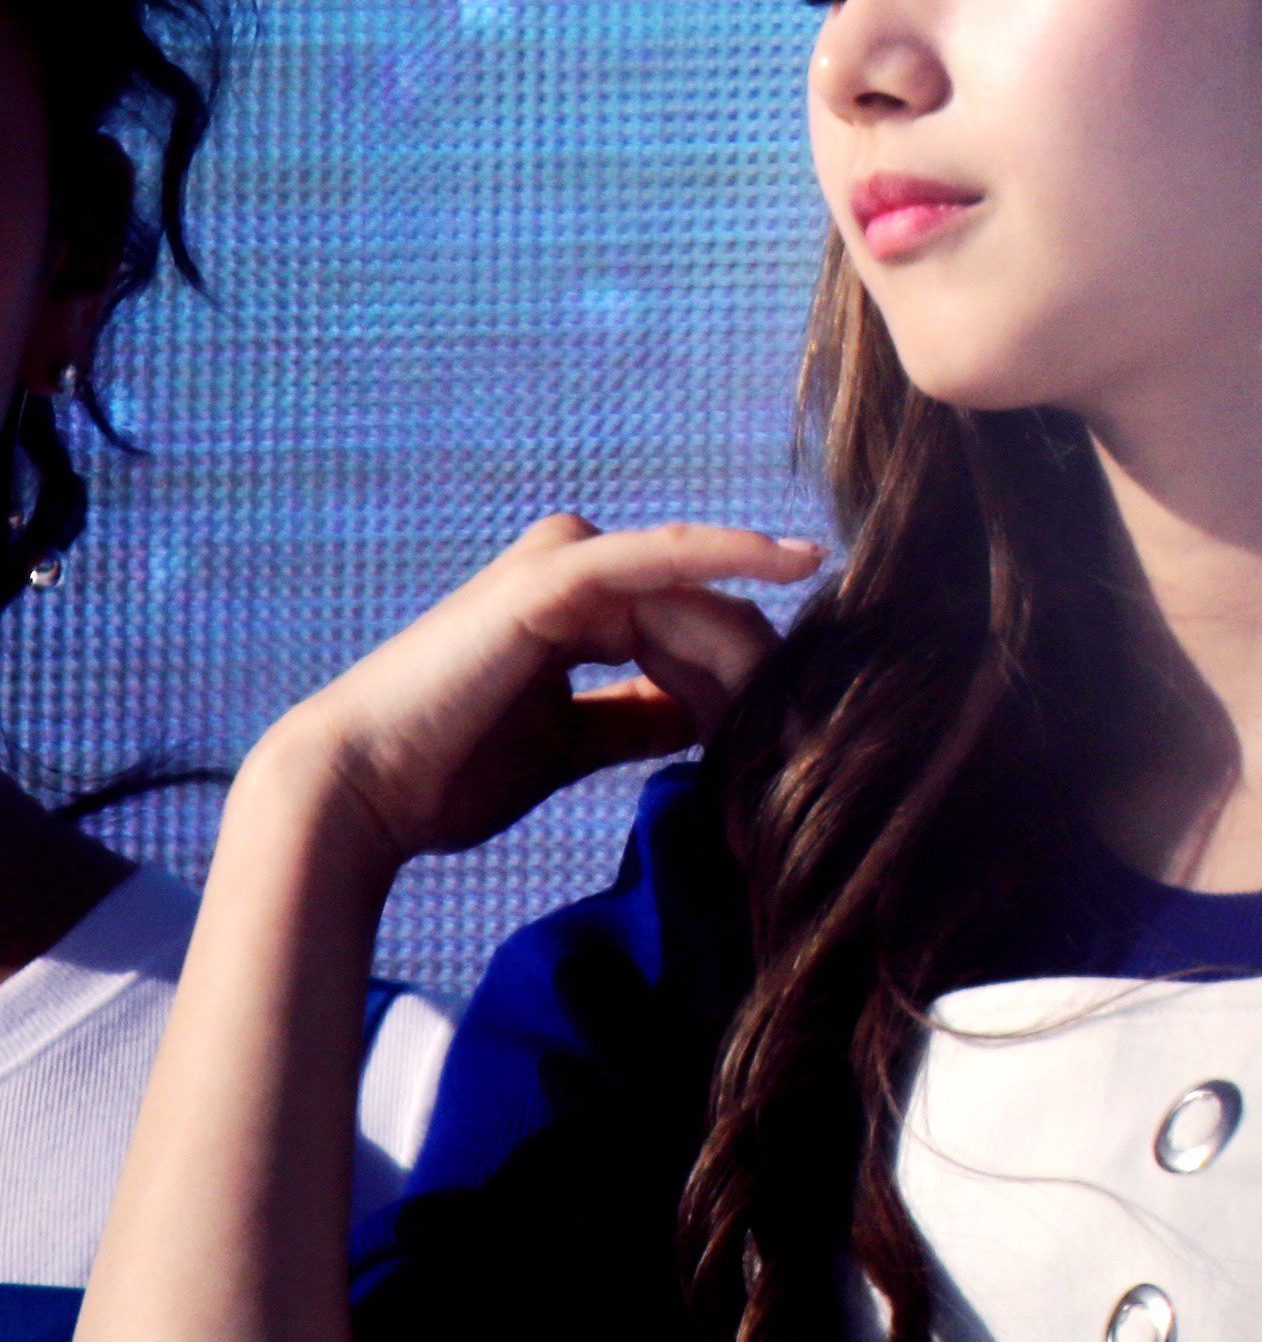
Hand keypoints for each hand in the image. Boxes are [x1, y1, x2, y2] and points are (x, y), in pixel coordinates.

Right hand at [262, 515, 820, 863]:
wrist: (366, 788)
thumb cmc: (452, 772)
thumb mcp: (572, 742)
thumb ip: (637, 715)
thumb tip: (708, 715)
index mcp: (576, 606)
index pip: (689, 631)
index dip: (744, 682)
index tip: (796, 731)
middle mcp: (573, 570)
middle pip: (702, 610)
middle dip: (759, 667)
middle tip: (815, 723)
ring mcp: (562, 564)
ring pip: (692, 594)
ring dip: (750, 646)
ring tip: (803, 695)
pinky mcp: (556, 577)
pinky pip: (662, 559)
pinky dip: (729, 553)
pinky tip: (792, 561)